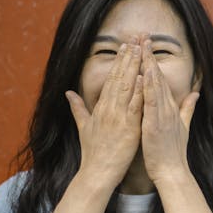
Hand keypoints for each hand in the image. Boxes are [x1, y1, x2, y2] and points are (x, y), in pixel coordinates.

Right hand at [65, 40, 143, 187]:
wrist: (97, 173)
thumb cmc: (93, 152)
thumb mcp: (83, 127)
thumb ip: (78, 108)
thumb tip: (68, 93)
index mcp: (100, 108)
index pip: (111, 79)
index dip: (119, 62)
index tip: (126, 47)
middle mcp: (109, 109)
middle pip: (120, 78)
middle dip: (128, 58)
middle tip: (136, 40)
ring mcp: (118, 118)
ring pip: (127, 88)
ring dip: (134, 68)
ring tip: (141, 51)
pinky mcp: (128, 128)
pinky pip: (135, 107)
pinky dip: (139, 92)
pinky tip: (144, 78)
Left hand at [140, 39, 199, 181]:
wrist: (173, 171)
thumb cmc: (173, 152)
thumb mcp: (183, 126)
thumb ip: (189, 108)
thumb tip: (196, 93)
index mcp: (170, 108)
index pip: (160, 80)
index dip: (153, 62)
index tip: (147, 46)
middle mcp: (167, 107)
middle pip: (157, 77)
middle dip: (149, 56)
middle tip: (143, 36)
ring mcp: (162, 114)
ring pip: (154, 84)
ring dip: (148, 65)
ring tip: (143, 47)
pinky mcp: (155, 123)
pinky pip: (151, 101)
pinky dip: (148, 86)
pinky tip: (144, 72)